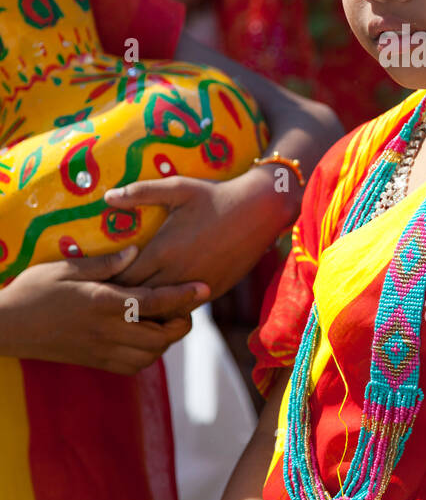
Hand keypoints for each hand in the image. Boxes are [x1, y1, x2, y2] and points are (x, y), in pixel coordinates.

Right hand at [0, 247, 208, 372]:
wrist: (5, 327)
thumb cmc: (33, 290)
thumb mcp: (66, 267)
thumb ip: (105, 263)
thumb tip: (137, 251)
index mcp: (102, 303)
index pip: (154, 302)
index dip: (184, 296)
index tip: (205, 287)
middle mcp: (106, 331)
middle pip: (161, 336)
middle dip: (181, 322)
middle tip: (186, 306)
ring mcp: (100, 351)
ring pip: (151, 355)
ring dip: (166, 340)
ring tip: (167, 320)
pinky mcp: (94, 362)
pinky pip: (132, 366)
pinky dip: (148, 355)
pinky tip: (145, 337)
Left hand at [105, 169, 295, 298]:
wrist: (259, 211)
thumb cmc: (215, 196)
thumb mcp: (178, 188)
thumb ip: (141, 192)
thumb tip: (107, 197)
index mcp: (162, 250)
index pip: (122, 279)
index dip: (106, 285)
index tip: (94, 284)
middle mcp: (176, 273)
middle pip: (137, 300)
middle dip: (120, 302)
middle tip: (103, 302)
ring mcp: (194, 286)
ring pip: (160, 311)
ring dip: (144, 311)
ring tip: (127, 310)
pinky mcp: (211, 291)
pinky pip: (183, 310)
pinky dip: (168, 311)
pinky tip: (158, 308)